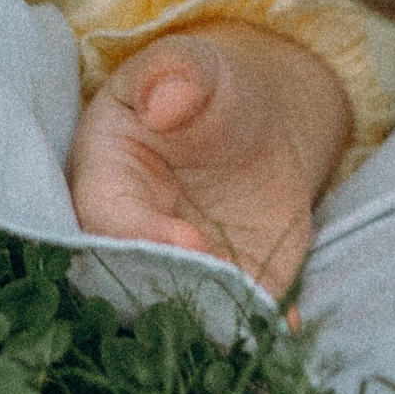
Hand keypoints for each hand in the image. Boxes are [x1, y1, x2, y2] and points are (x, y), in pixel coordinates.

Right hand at [67, 20, 350, 301]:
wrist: (247, 126)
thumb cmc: (204, 91)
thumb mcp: (194, 68)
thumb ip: (179, 75)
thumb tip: (166, 100)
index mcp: (104, 178)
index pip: (107, 218)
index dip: (142, 233)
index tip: (190, 241)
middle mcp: (131, 238)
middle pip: (138, 278)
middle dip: (177, 289)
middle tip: (225, 288)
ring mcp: (178, 268)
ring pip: (183, 307)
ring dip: (214, 317)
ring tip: (253, 318)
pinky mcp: (224, 285)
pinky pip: (237, 313)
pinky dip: (261, 321)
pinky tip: (290, 325)